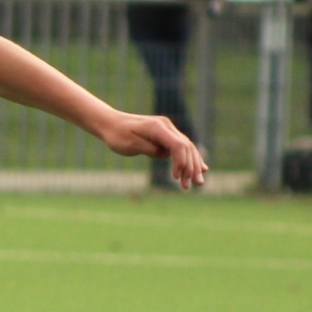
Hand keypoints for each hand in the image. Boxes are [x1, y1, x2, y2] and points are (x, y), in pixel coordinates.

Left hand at [93, 110, 207, 188]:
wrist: (110, 124)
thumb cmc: (117, 135)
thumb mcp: (130, 145)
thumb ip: (150, 149)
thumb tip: (166, 155)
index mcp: (158, 128)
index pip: (178, 145)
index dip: (181, 162)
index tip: (175, 177)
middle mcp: (166, 126)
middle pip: (186, 147)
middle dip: (190, 167)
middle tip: (189, 186)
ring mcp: (167, 130)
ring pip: (187, 148)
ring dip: (192, 166)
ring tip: (197, 183)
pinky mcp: (165, 136)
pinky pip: (182, 147)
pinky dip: (190, 159)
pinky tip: (201, 169)